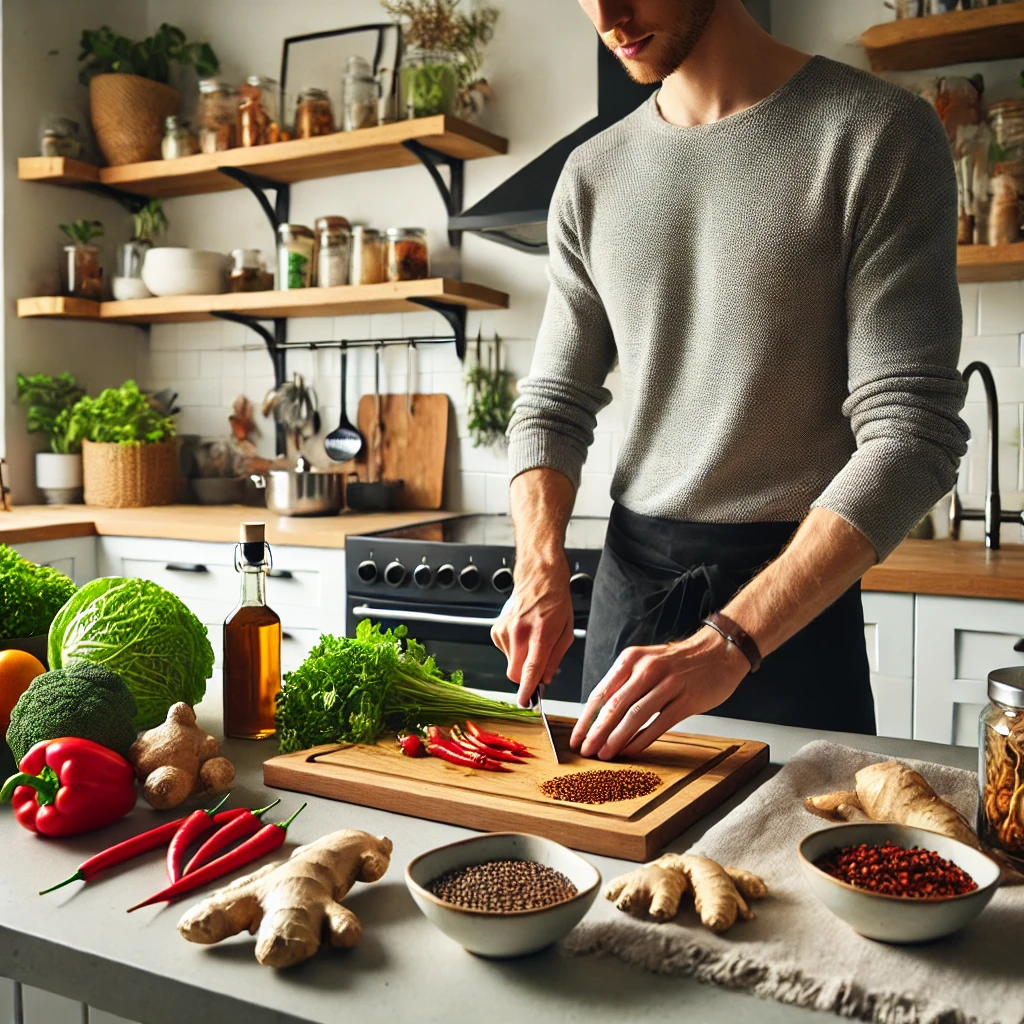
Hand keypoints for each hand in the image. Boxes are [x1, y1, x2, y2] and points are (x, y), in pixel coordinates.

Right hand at [490, 558, 574, 706]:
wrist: (539, 578)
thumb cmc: (555, 602)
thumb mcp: (566, 632)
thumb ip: (555, 659)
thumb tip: (545, 679)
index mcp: (541, 633)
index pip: (530, 668)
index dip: (527, 688)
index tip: (525, 702)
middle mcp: (519, 632)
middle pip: (515, 673)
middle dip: (525, 677)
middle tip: (537, 666)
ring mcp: (505, 630)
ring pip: (509, 663)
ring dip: (521, 660)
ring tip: (532, 639)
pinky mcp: (496, 629)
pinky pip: (504, 652)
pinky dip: (513, 650)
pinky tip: (522, 634)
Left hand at [569, 628, 749, 759]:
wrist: (719, 651)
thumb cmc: (679, 661)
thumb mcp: (646, 662)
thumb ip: (625, 684)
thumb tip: (600, 715)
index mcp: (631, 659)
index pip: (601, 692)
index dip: (586, 718)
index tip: (576, 736)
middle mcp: (647, 669)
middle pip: (614, 706)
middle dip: (596, 732)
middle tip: (586, 750)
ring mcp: (668, 684)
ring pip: (635, 716)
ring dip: (616, 739)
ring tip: (604, 754)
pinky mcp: (686, 700)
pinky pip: (658, 724)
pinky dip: (642, 740)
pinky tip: (631, 751)